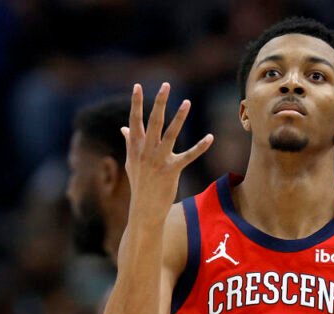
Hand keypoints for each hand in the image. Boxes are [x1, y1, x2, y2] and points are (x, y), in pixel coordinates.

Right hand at [122, 83, 213, 222]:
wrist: (144, 208)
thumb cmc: (139, 183)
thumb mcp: (130, 161)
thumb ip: (129, 142)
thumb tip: (123, 128)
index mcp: (136, 146)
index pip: (134, 120)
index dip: (136, 103)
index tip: (138, 86)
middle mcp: (146, 151)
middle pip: (153, 122)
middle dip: (159, 102)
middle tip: (166, 85)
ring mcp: (159, 160)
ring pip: (171, 134)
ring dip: (179, 118)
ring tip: (187, 102)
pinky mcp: (172, 170)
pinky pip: (189, 156)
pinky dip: (200, 147)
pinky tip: (210, 137)